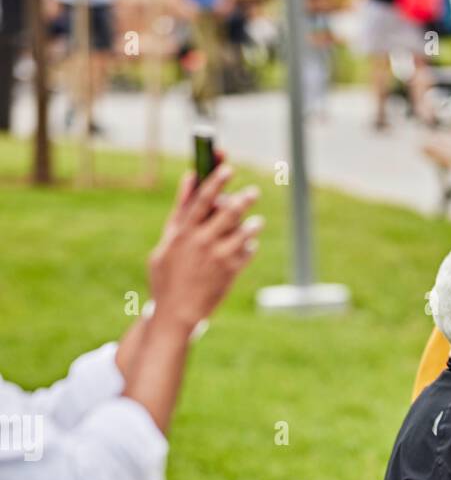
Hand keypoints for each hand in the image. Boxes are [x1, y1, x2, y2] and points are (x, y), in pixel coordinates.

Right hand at [148, 166, 262, 332]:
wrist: (177, 313)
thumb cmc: (167, 276)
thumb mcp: (166, 243)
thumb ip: (179, 211)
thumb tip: (190, 177)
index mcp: (183, 231)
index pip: (203, 198)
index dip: (217, 179)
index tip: (228, 166)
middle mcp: (202, 241)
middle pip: (229, 211)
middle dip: (244, 199)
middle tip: (253, 193)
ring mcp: (218, 256)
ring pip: (244, 231)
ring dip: (252, 225)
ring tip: (256, 222)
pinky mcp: (230, 271)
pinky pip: (247, 252)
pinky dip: (250, 247)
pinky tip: (249, 246)